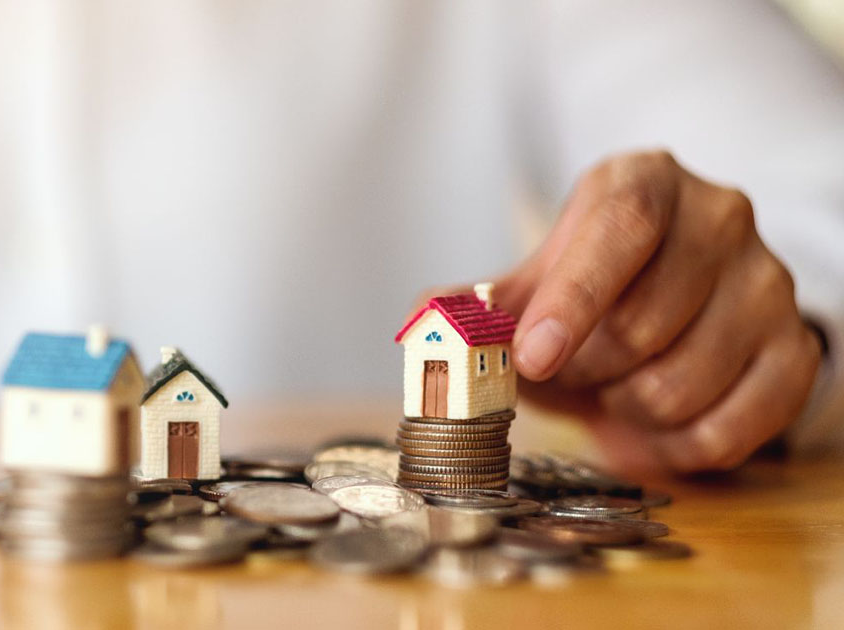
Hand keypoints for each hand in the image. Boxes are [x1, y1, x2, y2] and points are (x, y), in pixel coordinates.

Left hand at [469, 150, 818, 473]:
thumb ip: (478, 303)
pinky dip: (672, 447)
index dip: (574, 298)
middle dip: (583, 370)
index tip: (532, 356)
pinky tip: (650, 422)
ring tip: (612, 387)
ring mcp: (769, 284)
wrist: (679, 300)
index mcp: (647, 183)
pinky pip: (728, 431)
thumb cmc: (595, 286)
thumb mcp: (536, 279)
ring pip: (680, 385)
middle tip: (566, 370)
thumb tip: (425, 320)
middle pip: (643, 323)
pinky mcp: (795, 349)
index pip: (623, 227)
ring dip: (623, 409)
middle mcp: (721, 219)